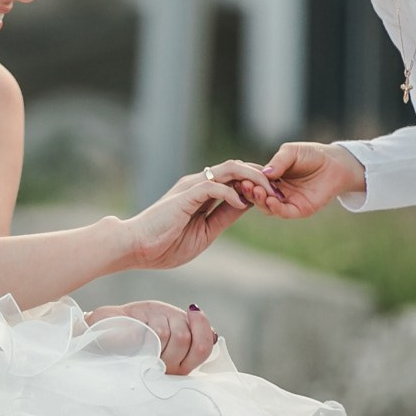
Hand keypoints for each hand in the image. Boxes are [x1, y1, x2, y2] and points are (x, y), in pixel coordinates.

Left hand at [86, 300, 218, 375]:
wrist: (104, 326)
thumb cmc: (136, 325)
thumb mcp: (168, 324)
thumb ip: (190, 331)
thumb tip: (214, 333)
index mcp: (179, 364)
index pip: (205, 349)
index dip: (204, 327)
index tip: (194, 310)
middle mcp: (170, 370)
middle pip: (192, 341)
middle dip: (182, 322)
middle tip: (166, 316)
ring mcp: (156, 366)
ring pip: (178, 336)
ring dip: (165, 319)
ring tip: (150, 321)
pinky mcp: (142, 358)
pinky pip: (160, 334)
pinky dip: (153, 320)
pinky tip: (143, 322)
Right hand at [120, 161, 269, 270]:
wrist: (135, 247)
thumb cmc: (164, 245)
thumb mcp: (205, 233)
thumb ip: (223, 217)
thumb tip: (247, 205)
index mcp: (202, 193)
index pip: (236, 180)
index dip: (258, 185)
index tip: (275, 198)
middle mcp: (198, 184)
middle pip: (238, 168)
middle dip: (262, 177)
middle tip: (280, 192)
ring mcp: (192, 187)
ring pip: (230, 169)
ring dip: (253, 179)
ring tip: (268, 193)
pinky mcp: (186, 195)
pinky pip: (215, 186)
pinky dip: (233, 193)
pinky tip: (243, 204)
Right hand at [247, 142, 365, 219]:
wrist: (335, 164)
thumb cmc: (312, 155)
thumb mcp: (291, 152)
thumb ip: (278, 161)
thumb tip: (265, 173)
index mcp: (271, 178)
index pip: (254, 182)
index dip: (247, 180)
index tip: (240, 176)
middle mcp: (276, 192)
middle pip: (257, 197)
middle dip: (250, 192)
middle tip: (246, 185)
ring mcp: (287, 202)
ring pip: (267, 207)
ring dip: (260, 201)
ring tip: (257, 191)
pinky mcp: (299, 210)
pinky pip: (284, 213)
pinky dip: (275, 208)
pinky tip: (270, 201)